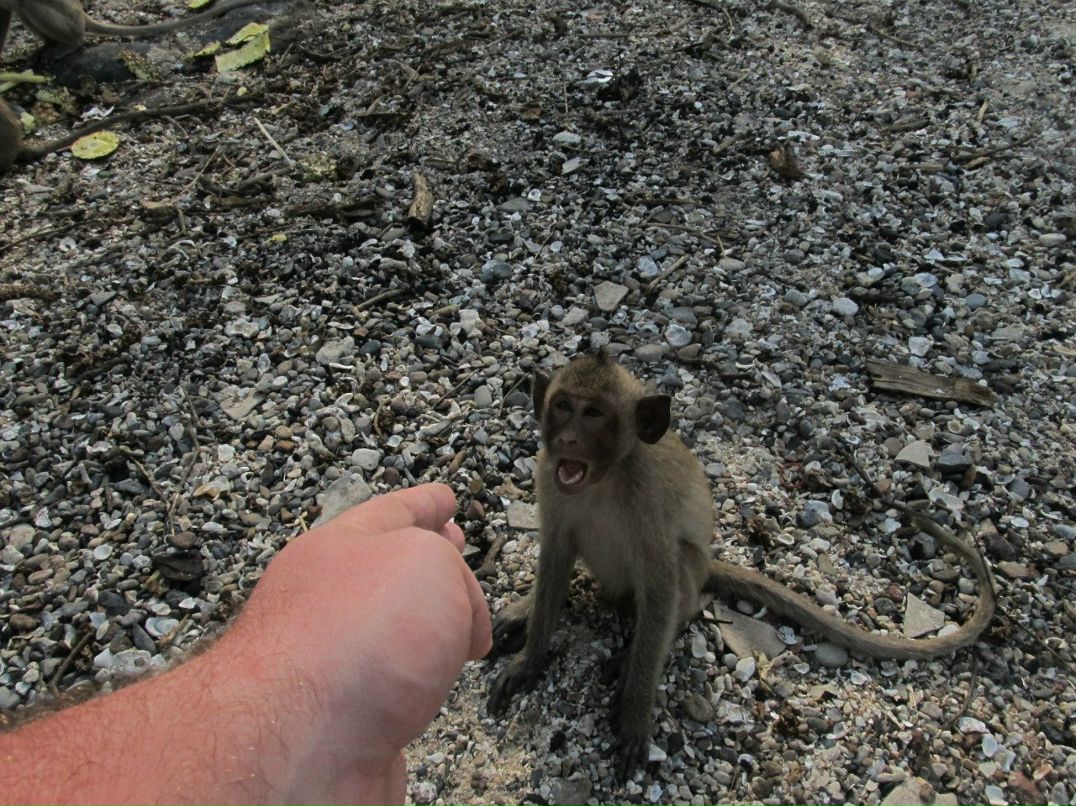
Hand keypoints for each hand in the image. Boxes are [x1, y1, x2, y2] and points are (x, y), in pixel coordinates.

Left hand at [217, 483, 491, 803]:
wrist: (298, 750)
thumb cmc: (349, 644)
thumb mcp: (427, 564)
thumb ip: (452, 570)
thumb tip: (461, 626)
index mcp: (339, 549)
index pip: (392, 512)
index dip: (424, 502)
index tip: (443, 496)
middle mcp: (325, 603)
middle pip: (384, 571)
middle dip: (426, 560)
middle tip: (453, 545)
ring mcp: (327, 664)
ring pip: (387, 633)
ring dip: (424, 626)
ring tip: (453, 625)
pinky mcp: (339, 723)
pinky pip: (389, 690)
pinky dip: (416, 684)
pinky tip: (428, 687)